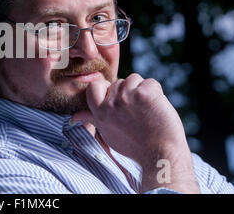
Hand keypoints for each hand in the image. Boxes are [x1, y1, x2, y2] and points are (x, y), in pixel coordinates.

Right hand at [85, 73, 199, 192]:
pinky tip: (157, 108)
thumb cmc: (134, 144)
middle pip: (120, 82)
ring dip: (143, 91)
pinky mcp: (145, 94)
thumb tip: (73, 118)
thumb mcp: (107, 132)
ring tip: (147, 111)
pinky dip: (157, 93)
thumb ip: (92, 119)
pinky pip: (151, 83)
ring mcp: (128, 97)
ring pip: (135, 79)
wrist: (160, 155)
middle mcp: (111, 104)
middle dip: (130, 93)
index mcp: (100, 112)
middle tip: (137, 114)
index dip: (106, 87)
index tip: (116, 99)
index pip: (94, 86)